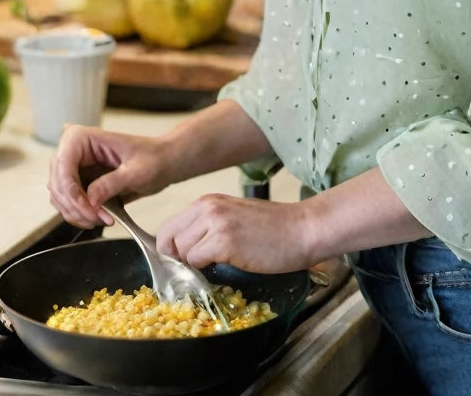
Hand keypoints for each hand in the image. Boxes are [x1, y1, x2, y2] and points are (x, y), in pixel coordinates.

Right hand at [48, 125, 176, 228]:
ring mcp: (74, 168)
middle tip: (97, 218)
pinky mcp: (79, 183)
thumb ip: (112, 183)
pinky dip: (80, 215)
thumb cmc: (153, 158)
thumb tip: (90, 199)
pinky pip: (68, 203)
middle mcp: (73, 150)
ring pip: (60, 196)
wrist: (164, 163)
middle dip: (75, 206)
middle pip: (58, 183)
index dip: (71, 190)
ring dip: (77, 213)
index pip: (63, 165)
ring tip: (103, 219)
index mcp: (83, 137)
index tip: (89, 208)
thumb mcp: (137, 171)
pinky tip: (100, 218)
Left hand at [156, 194, 315, 273]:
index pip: (167, 228)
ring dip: (195, 266)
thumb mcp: (233, 218)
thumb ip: (207, 228)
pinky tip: (227, 266)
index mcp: (207, 201)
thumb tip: (183, 253)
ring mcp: (215, 222)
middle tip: (198, 270)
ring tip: (218, 266)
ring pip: (181, 253)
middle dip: (177, 260)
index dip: (170, 250)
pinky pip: (197, 261)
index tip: (182, 264)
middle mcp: (207, 207)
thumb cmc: (273, 229)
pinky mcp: (225, 240)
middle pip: (168, 240)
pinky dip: (206, 270)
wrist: (303, 229)